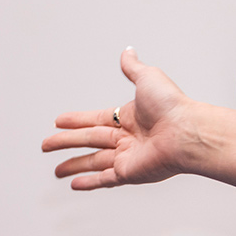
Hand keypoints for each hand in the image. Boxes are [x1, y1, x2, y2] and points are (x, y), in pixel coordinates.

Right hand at [41, 48, 194, 189]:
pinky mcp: (130, 173)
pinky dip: (89, 182)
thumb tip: (128, 51)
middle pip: (88, 140)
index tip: (60, 121)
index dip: (75, 120)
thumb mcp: (147, 77)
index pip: (94, 119)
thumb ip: (133, 67)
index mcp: (129, 117)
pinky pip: (104, 179)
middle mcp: (127, 138)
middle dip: (65, 142)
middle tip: (48, 144)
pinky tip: (75, 184)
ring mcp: (127, 157)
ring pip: (93, 161)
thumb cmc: (172, 107)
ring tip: (57, 169)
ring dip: (73, 165)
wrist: (187, 133)